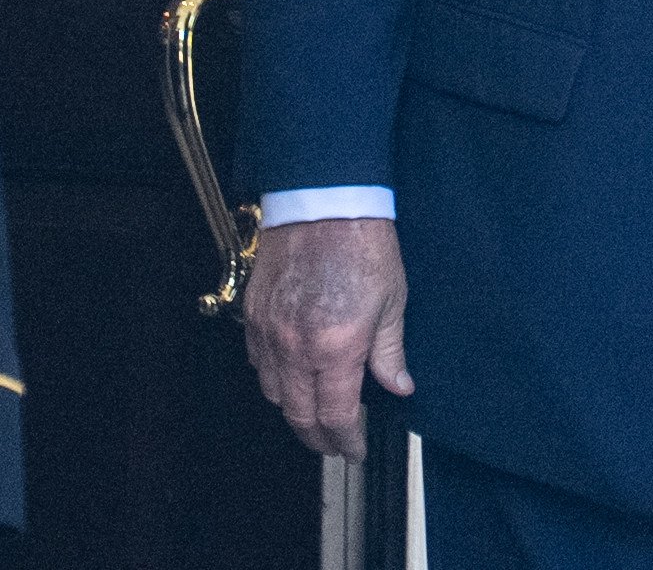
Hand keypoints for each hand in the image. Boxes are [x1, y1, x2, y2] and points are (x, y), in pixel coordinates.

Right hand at [246, 216, 412, 460]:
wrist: (324, 201)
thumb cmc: (363, 243)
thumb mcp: (393, 300)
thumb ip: (390, 352)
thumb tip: (399, 386)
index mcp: (336, 348)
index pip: (337, 416)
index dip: (346, 441)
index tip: (355, 451)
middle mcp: (296, 347)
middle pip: (299, 414)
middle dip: (318, 437)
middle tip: (335, 444)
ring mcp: (269, 331)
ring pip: (272, 392)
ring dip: (293, 410)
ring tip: (314, 414)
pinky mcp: (254, 313)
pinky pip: (256, 361)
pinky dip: (272, 378)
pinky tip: (289, 376)